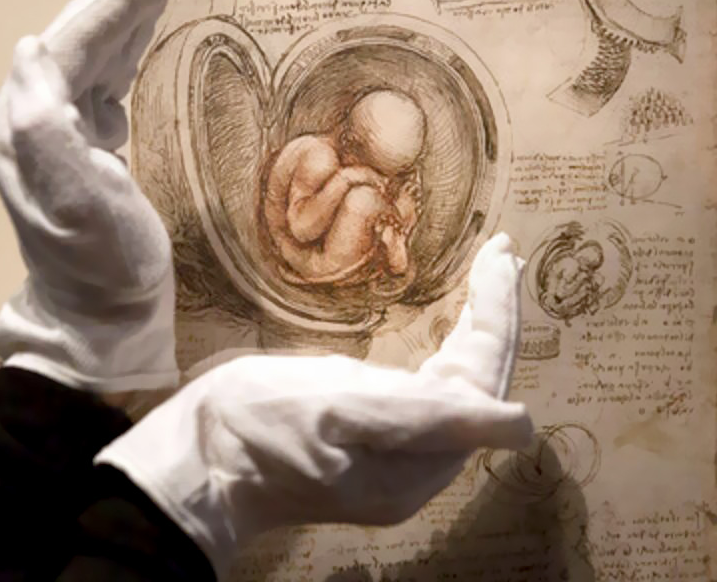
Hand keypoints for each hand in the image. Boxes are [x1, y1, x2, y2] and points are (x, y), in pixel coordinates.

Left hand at [0, 0, 209, 392]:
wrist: (99, 319)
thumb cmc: (99, 271)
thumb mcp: (77, 207)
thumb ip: (44, 129)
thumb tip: (30, 48)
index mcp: (24, 122)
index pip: (81, 34)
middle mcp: (29, 111)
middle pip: (88, 24)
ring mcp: (54, 121)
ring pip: (100, 38)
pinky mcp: (82, 135)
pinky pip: (109, 65)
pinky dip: (134, 29)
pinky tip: (151, 8)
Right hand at [96, 234, 533, 576]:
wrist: (196, 465)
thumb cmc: (253, 427)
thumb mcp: (336, 408)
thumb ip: (427, 417)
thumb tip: (520, 425)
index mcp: (417, 458)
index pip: (483, 376)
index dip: (497, 314)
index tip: (500, 253)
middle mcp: (417, 465)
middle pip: (478, 381)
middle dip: (492, 315)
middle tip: (501, 251)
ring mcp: (394, 459)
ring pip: (457, 388)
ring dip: (475, 331)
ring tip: (489, 280)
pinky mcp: (369, 448)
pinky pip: (428, 397)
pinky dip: (445, 351)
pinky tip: (447, 333)